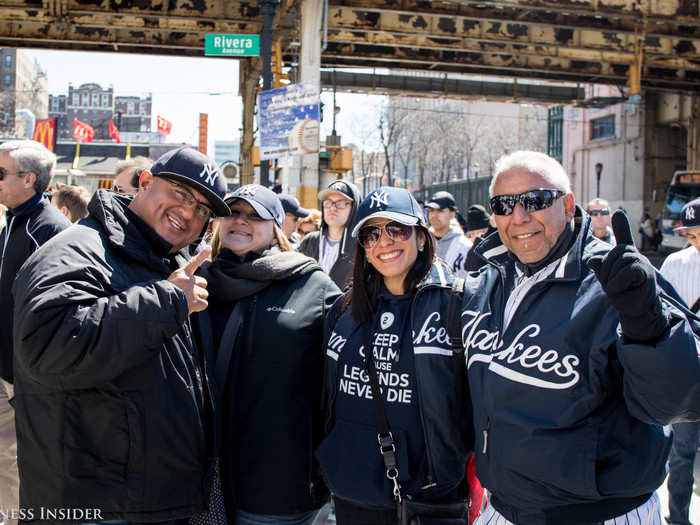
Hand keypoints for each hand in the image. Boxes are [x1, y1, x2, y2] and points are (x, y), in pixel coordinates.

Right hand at [168, 246, 210, 313]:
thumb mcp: (171, 283)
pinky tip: (190, 307)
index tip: (209, 248)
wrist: (160, 304)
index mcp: (181, 274)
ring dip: (198, 299)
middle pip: (203, 283)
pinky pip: (204, 304)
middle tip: (188, 295)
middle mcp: (188, 280)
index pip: (193, 263)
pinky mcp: (196, 301)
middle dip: (199, 289)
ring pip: (204, 294)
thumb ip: (182, 281)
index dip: (201, 255)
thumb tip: (192, 284)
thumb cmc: (164, 295)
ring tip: (187, 301)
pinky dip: (199, 307)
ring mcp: (193, 290)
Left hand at [587, 211, 668, 341]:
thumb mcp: (607, 279)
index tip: (618, 212)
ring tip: (618, 289)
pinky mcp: (645, 273)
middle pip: (610, 256)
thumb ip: (600, 267)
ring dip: (611, 281)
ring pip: (617, 265)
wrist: (636, 309)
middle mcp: (633, 254)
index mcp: (624, 254)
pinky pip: (625, 272)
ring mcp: (640, 262)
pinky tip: (620, 290)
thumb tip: (592, 259)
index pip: (624, 237)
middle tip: (610, 285)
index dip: (622, 224)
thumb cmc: (622, 292)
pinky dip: (617, 283)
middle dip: (604, 273)